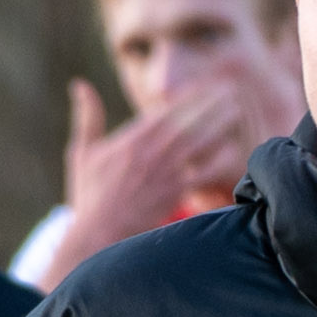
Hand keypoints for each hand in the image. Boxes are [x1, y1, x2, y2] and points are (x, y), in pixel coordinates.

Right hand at [46, 76, 260, 280]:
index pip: (164, 109)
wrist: (98, 233)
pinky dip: (218, 160)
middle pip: (186, 120)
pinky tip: (233, 149)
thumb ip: (87, 116)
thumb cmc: (89, 194)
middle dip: (209, 103)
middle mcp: (151, 151)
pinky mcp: (175, 193)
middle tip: (230, 88)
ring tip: (236, 110)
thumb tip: (79, 84)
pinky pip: (203, 173)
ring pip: (197, 141)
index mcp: (131, 138)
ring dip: (218, 123)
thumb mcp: (82, 151)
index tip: (205, 83)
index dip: (187, 95)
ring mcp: (165, 172)